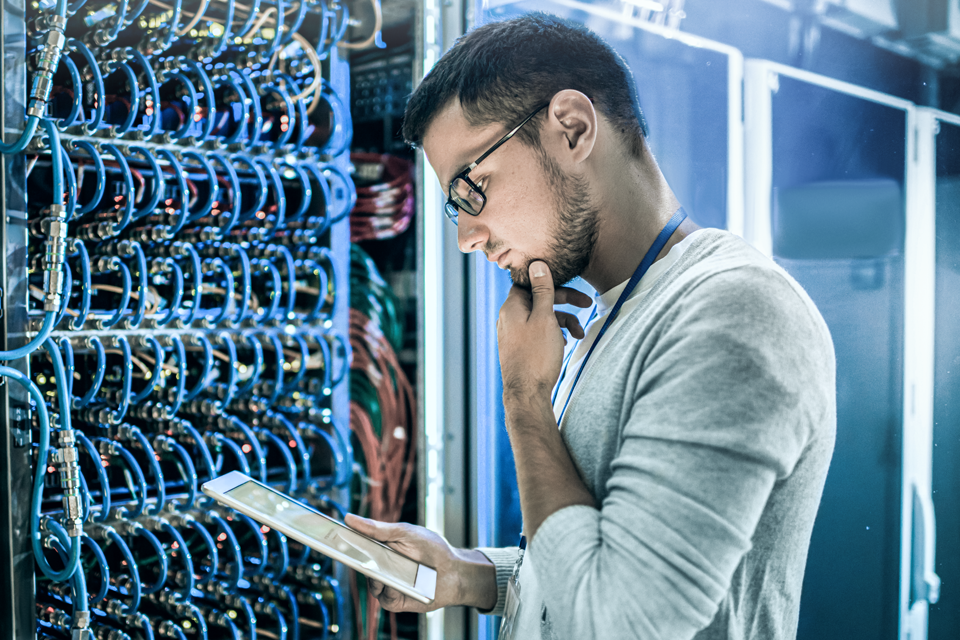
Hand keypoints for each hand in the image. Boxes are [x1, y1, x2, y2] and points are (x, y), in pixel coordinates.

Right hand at [345, 514, 497, 612]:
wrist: (454, 570)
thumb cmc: (431, 548)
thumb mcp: (405, 532)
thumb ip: (378, 529)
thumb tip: (350, 518)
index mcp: (380, 547)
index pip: (355, 545)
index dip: (342, 541)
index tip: (329, 535)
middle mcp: (380, 567)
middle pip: (359, 565)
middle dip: (355, 560)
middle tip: (356, 554)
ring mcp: (387, 584)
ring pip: (371, 584)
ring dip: (376, 578)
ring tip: (387, 571)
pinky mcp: (396, 600)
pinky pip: (384, 598)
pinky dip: (389, 591)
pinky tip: (397, 584)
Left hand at [497, 261, 591, 399]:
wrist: (527, 394)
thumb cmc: (537, 356)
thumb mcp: (545, 318)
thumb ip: (542, 290)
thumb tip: (536, 264)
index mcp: (511, 307)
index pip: (531, 283)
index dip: (552, 282)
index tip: (571, 286)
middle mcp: (508, 318)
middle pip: (538, 299)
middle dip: (564, 302)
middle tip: (588, 303)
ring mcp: (513, 334)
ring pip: (540, 317)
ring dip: (563, 321)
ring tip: (579, 334)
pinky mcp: (519, 348)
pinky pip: (537, 332)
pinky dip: (553, 333)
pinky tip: (564, 342)